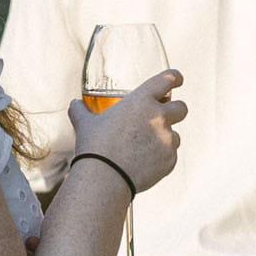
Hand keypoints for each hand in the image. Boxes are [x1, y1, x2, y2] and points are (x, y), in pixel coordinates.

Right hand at [71, 69, 185, 195]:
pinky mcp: (170, 160)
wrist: (104, 177)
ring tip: (143, 149)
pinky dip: (160, 158)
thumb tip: (74, 104)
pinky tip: (143, 164)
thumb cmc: (94, 147)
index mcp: (141, 101)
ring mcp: (167, 139)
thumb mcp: (85, 124)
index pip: (168, 80)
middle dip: (175, 110)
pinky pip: (170, 156)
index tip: (178, 79)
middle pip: (181, 108)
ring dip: (164, 138)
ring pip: (175, 135)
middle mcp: (159, 117)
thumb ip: (81, 110)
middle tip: (163, 117)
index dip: (175, 77)